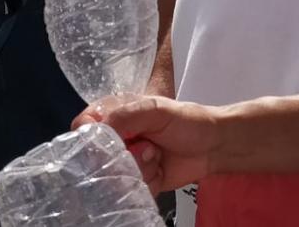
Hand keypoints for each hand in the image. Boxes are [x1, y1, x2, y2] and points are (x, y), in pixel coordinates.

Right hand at [74, 94, 220, 191]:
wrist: (214, 146)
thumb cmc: (187, 121)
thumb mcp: (156, 109)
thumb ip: (126, 116)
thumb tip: (99, 128)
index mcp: (116, 114)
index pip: (84, 125)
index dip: (90, 136)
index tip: (107, 142)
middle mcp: (117, 138)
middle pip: (96, 156)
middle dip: (123, 156)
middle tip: (148, 148)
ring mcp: (127, 161)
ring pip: (114, 176)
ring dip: (140, 169)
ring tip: (158, 156)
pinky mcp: (138, 181)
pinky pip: (130, 190)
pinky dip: (149, 182)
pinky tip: (161, 170)